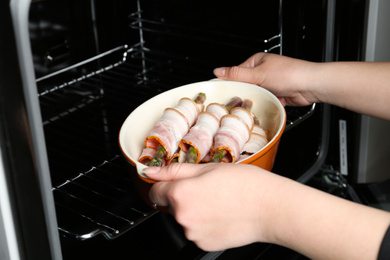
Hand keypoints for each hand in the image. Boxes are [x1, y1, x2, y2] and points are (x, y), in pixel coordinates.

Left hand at [145, 163, 284, 250]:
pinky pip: (196, 231)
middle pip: (171, 205)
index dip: (165, 184)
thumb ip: (174, 170)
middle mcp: (182, 217)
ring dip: (195, 210)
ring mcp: (193, 234)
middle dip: (183, 196)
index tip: (176, 182)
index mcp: (180, 194)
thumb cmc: (244, 184)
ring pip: (185, 218)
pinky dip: (205, 224)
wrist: (271, 208)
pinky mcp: (204, 244)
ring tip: (218, 201)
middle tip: (207, 188)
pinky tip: (221, 214)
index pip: (155, 191)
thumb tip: (151, 171)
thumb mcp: (207, 167)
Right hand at [213, 52, 318, 106]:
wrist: (310, 85)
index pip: (237, 73)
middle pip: (247, 86)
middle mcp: (264, 71)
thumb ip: (237, 74)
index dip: (233, 83)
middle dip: (248, 93)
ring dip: (259, 99)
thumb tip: (218, 71)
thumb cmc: (289, 74)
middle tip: (247, 98)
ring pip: (257, 95)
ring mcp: (271, 82)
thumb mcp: (258, 74)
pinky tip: (271, 103)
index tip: (227, 92)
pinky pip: (266, 101)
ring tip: (262, 100)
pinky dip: (268, 103)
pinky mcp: (278, 93)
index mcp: (257, 61)